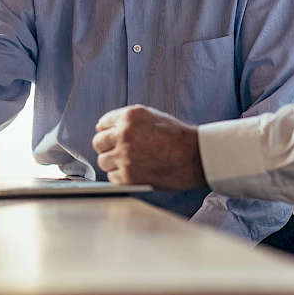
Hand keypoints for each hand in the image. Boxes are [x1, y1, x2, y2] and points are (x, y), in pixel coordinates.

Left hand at [92, 105, 206, 190]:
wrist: (195, 157)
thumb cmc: (178, 138)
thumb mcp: (152, 116)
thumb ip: (129, 121)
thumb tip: (106, 127)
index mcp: (129, 116)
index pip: (102, 123)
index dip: (108, 132)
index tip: (112, 138)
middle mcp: (124, 134)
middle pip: (98, 143)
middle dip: (107, 148)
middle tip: (120, 152)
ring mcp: (124, 156)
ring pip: (103, 161)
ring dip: (113, 163)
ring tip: (131, 163)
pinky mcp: (128, 176)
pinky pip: (112, 177)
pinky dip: (121, 177)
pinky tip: (135, 172)